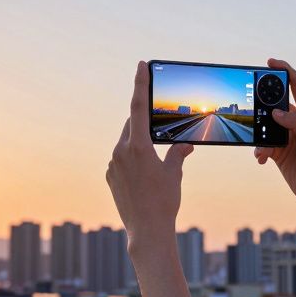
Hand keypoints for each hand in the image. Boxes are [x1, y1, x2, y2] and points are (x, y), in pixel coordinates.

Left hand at [106, 61, 194, 244]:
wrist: (147, 231)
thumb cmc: (164, 202)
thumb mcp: (174, 173)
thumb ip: (178, 153)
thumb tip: (185, 145)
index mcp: (138, 146)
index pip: (139, 107)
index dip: (140, 83)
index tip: (141, 65)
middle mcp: (121, 152)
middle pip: (133, 125)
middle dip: (145, 122)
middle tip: (159, 123)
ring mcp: (113, 164)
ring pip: (126, 142)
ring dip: (139, 143)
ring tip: (154, 159)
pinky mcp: (110, 176)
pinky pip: (121, 158)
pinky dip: (133, 158)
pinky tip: (145, 174)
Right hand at [253, 58, 295, 207]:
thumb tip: (276, 112)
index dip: (285, 71)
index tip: (270, 62)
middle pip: (275, 105)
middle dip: (262, 107)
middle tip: (251, 108)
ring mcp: (286, 137)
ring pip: (265, 127)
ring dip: (259, 136)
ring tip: (261, 150)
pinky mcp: (278, 151)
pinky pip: (262, 144)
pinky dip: (259, 151)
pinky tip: (261, 160)